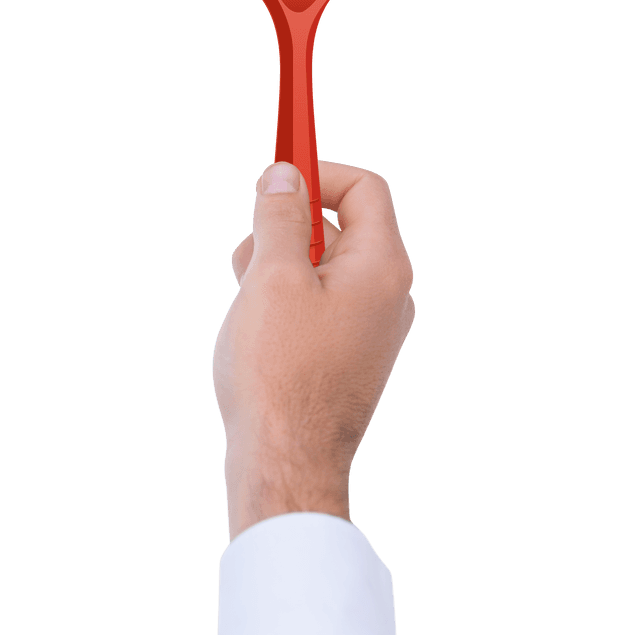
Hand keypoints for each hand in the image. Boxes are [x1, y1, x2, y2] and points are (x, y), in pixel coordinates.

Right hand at [212, 160, 415, 540]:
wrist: (285, 461)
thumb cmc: (279, 372)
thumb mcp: (270, 278)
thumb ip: (278, 217)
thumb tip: (284, 174)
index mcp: (382, 268)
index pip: (364, 188)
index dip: (319, 173)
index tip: (274, 181)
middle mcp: (388, 296)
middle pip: (341, 228)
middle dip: (287, 227)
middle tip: (248, 256)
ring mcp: (370, 330)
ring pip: (323, 270)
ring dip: (278, 267)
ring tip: (245, 301)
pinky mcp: (347, 357)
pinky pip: (319, 307)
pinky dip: (285, 303)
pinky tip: (255, 329)